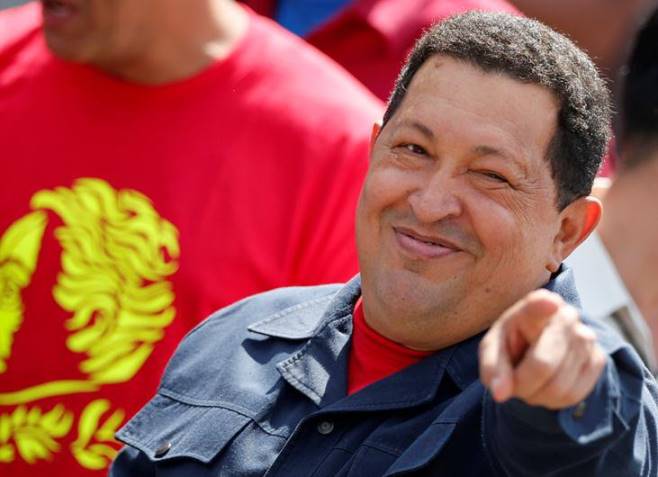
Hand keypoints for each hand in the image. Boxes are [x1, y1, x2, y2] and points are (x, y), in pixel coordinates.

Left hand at [479, 289, 606, 409]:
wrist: (537, 345)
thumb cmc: (511, 344)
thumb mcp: (493, 350)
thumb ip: (492, 368)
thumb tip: (500, 394)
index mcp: (534, 306)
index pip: (541, 304)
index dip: (544, 305)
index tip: (549, 303)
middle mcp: (565, 316)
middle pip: (543, 365)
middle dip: (523, 384)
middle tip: (514, 383)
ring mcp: (586, 337)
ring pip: (559, 387)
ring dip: (537, 395)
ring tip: (530, 382)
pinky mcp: (598, 359)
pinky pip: (573, 395)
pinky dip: (554, 400)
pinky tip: (547, 385)